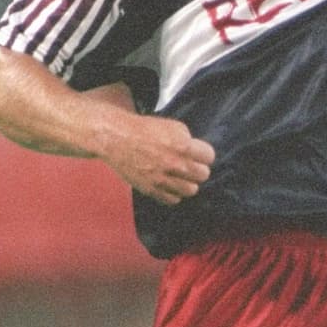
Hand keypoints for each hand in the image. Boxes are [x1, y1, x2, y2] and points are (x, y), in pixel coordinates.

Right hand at [99, 111, 214, 203]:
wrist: (117, 139)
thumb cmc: (143, 130)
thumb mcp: (172, 127)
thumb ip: (188, 141)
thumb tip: (197, 154)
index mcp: (183, 146)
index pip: (209, 157)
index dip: (204, 154)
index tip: (199, 154)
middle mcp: (176, 165)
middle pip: (203, 175)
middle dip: (198, 169)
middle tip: (190, 165)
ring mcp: (164, 179)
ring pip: (191, 190)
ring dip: (188, 183)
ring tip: (180, 176)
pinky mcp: (152, 190)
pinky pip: (173, 200)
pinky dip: (173, 193)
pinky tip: (169, 184)